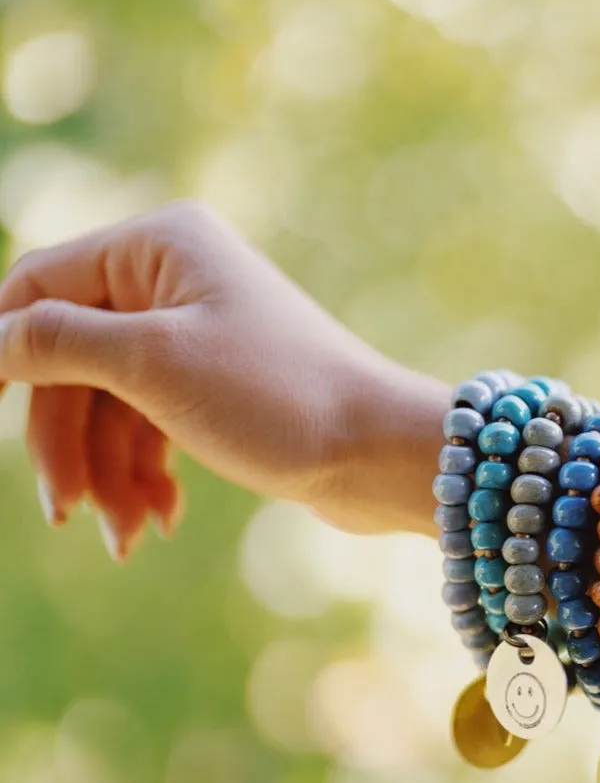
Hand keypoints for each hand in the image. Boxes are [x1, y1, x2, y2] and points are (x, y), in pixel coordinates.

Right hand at [0, 201, 445, 557]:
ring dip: (108, 474)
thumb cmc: (277, 397)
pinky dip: (146, 475)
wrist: (379, 455)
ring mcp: (198, 337)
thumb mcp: (151, 365)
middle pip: (71, 362)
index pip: (37, 287)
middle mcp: (176, 280)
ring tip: (125, 536)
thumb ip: (53, 342)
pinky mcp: (217, 388)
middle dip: (68, 442)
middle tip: (66, 512)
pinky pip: (152, 428)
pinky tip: (161, 522)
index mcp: (158, 246)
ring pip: (111, 406)